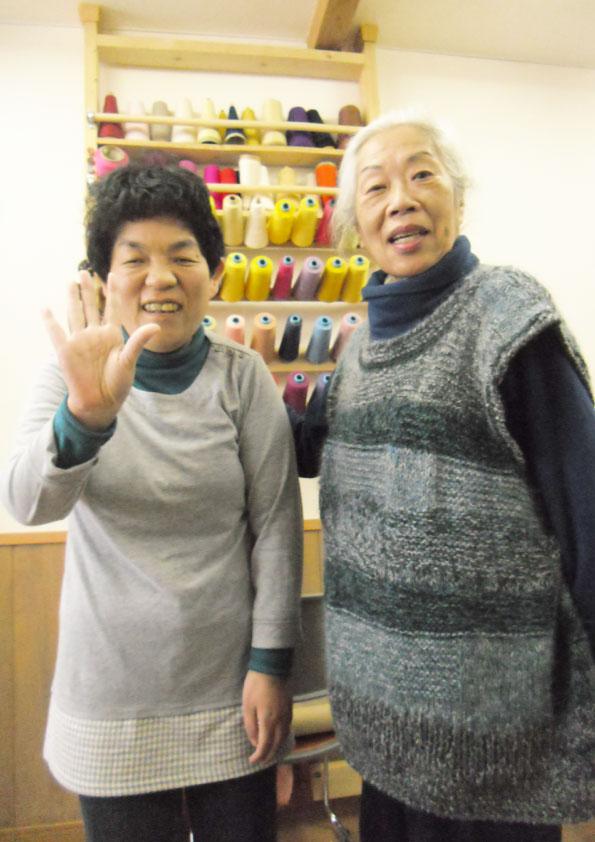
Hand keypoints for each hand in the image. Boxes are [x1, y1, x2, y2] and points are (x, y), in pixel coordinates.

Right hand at [43, 271, 159, 429]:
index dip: (112, 292)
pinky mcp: (65, 351)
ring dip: (73, 298)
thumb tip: (155, 326)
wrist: (101, 402)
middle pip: (90, 306)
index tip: (113, 274)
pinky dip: (50, 320)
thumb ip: (138, 341)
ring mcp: (80, 341)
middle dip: (88, 289)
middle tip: (85, 270)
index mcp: (112, 335)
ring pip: (75, 314)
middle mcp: (95, 334)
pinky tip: (45, 308)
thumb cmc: (117, 384)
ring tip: (71, 281)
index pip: (112, 308)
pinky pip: (56, 332)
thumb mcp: (130, 361)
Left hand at [242, 670, 291, 764]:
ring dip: (277, 747)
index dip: (259, 756)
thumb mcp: (247, 705)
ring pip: (284, 736)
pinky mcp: (290, 707)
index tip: (252, 761)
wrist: (272, 667)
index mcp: (268, 721)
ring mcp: (287, 714)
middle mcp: (281, 720)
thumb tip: (254, 741)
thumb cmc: (256, 685)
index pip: (265, 746)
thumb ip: (250, 725)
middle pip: (277, 744)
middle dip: (269, 755)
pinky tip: (278, 735)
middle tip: (261, 760)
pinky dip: (282, 736)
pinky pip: (288, 727)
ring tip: (270, 751)